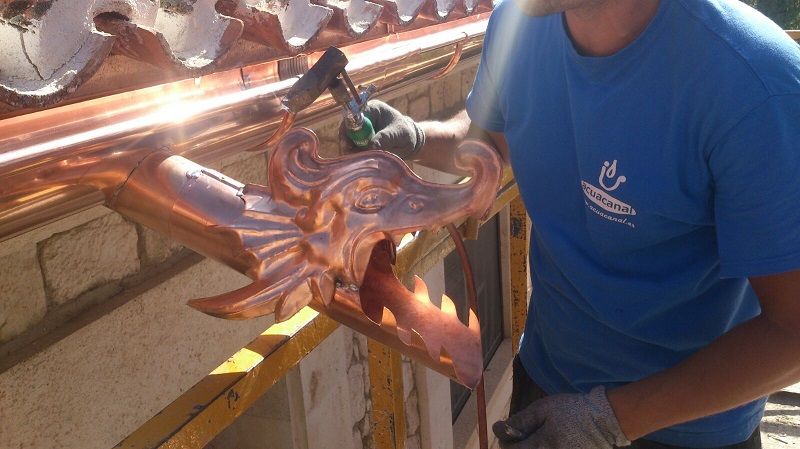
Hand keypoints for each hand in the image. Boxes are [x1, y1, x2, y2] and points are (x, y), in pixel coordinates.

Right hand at [339, 100, 424, 158]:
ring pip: (348, 139)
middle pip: (347, 128)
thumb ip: (385, 138)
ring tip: (361, 158)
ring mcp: (360, 128)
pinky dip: (355, 154)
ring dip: (352, 150)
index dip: (348, 129)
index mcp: (372, 108)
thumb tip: (371, 146)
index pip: (353, 116)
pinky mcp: (360, 139)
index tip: (347, 144)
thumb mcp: (398, 135)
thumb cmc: (406, 133)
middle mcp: (363, 117)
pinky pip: (352, 147)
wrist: (410, 142)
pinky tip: (362, 159)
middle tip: (352, 155)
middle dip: (348, 142)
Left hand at [492, 386, 630, 448]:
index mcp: (541, 446)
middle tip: (518, 435)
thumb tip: (501, 428)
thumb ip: (521, 420)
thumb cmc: (574, 411)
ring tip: (534, 438)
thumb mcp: (544, 409)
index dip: (504, 440)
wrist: (605, 421)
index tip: (505, 429)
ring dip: (529, 447)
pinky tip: (545, 441)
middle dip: (516, 446)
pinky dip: (541, 448)